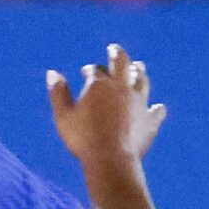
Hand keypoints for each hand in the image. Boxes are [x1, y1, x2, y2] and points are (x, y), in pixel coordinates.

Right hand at [49, 44, 165, 167]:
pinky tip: (157, 108)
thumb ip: (58, 93)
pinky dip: (156, 109)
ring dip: (139, 71)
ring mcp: (139, 102)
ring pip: (142, 80)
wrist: (110, 159)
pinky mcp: (150, 119)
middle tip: (114, 49)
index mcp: (99, 85)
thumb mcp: (63, 116)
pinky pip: (156, 111)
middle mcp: (122, 88)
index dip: (90, 69)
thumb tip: (52, 72)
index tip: (86, 71)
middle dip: (117, 54)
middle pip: (122, 64)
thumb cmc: (82, 138)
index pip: (96, 71)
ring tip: (138, 66)